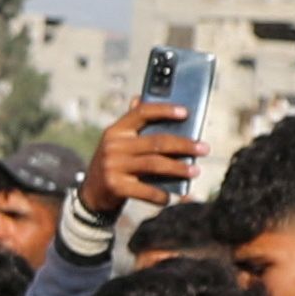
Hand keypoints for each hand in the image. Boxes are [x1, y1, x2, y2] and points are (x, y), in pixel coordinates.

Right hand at [83, 104, 198, 221]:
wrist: (90, 194)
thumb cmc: (114, 164)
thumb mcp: (117, 142)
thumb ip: (131, 125)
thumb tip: (140, 98)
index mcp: (116, 130)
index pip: (141, 113)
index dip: (164, 110)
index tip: (186, 112)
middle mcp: (114, 146)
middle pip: (156, 142)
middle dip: (184, 145)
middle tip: (204, 148)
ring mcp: (113, 166)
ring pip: (155, 164)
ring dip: (179, 168)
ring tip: (195, 171)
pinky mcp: (115, 186)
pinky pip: (145, 190)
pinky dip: (161, 195)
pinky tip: (171, 197)